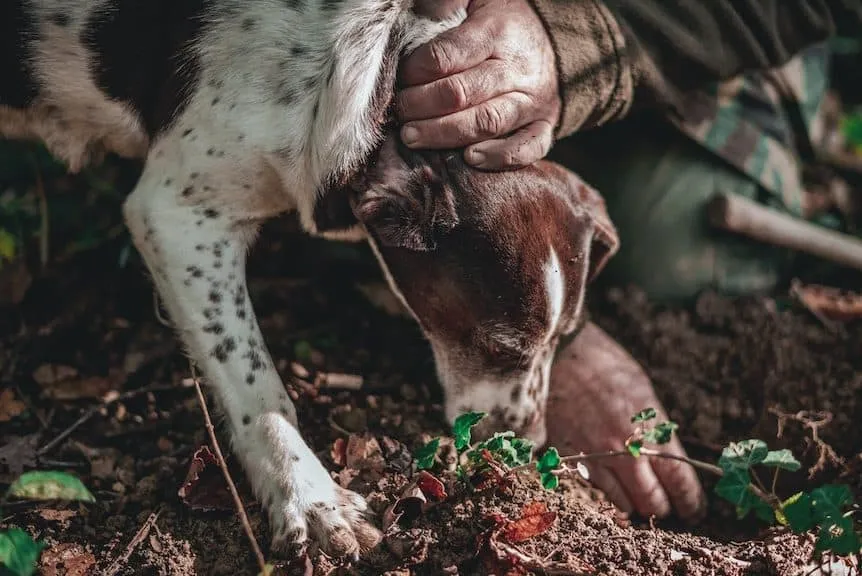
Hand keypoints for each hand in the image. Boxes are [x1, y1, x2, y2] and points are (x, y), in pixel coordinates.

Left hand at [398, 0, 560, 169]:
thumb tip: (419, 10)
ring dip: (444, 134)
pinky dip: (499, 157)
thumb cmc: (502, 25)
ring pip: (486, 123)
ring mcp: (532, 101)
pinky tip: (469, 159)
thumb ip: (445, 2)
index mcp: (496, 32)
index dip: (416, 71)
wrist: (555, 44)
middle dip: (420, 106)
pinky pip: (526, 148)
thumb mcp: (476, 0)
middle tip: (398, 113)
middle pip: (461, 94)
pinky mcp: (544, 126)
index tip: (400, 79)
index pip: (447, 56)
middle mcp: (516, 69)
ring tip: (412, 138)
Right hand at [546, 323, 705, 520]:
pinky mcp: (572, 459)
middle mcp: (627, 449)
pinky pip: (596, 492)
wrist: (559, 354)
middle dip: (664, 508)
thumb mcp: (643, 392)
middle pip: (653, 501)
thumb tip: (669, 459)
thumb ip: (656, 429)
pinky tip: (613, 486)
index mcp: (651, 429)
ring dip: (636, 505)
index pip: (680, 481)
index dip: (690, 502)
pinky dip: (608, 494)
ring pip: (625, 504)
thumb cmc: (604, 365)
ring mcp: (597, 457)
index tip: (693, 509)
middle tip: (668, 507)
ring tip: (639, 499)